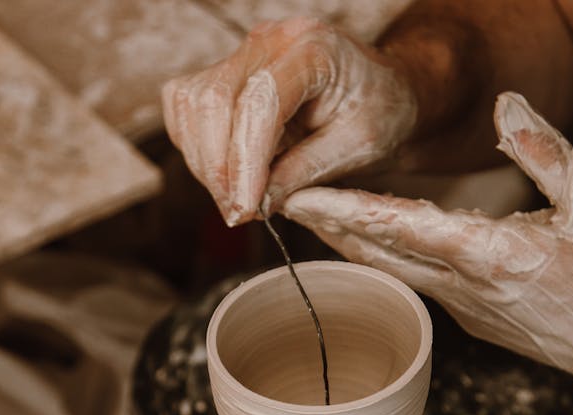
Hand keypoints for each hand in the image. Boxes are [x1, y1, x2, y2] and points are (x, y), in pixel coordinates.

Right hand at [162, 17, 417, 226]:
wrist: (384, 92)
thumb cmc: (380, 114)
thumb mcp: (358, 148)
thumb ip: (305, 171)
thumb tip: (257, 203)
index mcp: (314, 49)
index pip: (260, 101)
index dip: (246, 161)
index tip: (246, 209)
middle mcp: (272, 41)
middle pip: (215, 99)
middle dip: (219, 169)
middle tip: (238, 214)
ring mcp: (245, 54)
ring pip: (192, 103)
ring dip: (205, 162)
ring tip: (237, 200)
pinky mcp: (228, 73)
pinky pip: (188, 107)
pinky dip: (197, 148)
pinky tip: (228, 177)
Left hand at [282, 91, 572, 414]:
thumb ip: (545, 150)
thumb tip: (506, 105)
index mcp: (490, 254)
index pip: (400, 226)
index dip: (347, 210)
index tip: (303, 198)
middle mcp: (465, 287)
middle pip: (380, 254)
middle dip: (330, 228)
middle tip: (287, 203)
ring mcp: (465, 309)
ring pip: (394, 272)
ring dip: (353, 246)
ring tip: (319, 221)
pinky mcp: (472, 319)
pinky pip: (416, 285)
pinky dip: (387, 262)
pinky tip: (377, 248)